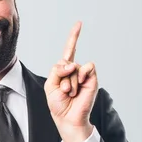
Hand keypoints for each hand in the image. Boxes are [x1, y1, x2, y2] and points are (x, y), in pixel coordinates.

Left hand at [44, 21, 98, 141]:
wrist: (68, 118)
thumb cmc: (58, 104)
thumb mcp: (50, 85)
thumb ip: (57, 70)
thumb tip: (72, 63)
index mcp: (64, 70)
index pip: (69, 50)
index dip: (74, 37)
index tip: (80, 24)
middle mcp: (75, 70)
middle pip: (64, 61)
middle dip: (61, 76)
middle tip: (64, 91)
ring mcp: (84, 74)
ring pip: (73, 66)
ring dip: (69, 81)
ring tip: (71, 93)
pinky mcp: (92, 78)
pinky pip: (86, 67)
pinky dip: (80, 76)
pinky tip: (79, 87)